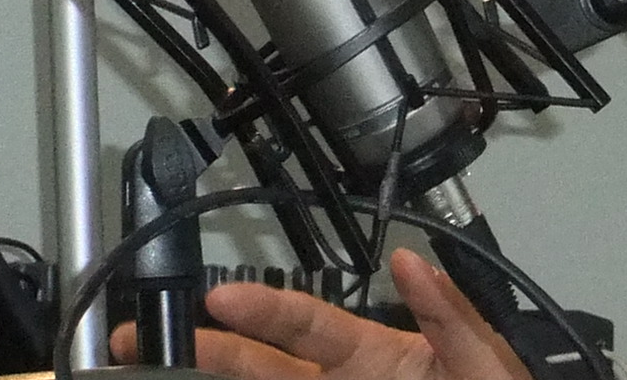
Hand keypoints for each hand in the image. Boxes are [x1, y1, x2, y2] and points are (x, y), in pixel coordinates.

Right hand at [110, 249, 529, 379]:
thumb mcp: (482, 357)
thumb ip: (448, 312)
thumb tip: (412, 259)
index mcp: (376, 354)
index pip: (308, 323)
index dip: (264, 307)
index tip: (220, 298)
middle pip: (258, 366)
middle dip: (204, 349)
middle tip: (144, 338)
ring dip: (207, 379)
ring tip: (153, 370)